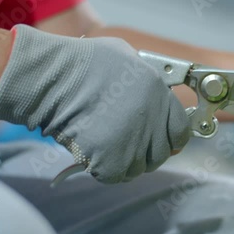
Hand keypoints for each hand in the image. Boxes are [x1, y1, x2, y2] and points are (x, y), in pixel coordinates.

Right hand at [0, 25, 189, 182]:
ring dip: (124, 163)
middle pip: (160, 154)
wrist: (53, 78)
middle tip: (125, 146)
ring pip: (138, 168)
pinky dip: (103, 170)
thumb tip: (153, 95)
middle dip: (146, 154)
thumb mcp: (128, 57)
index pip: (180, 131)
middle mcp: (153, 120)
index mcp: (160, 95)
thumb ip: (146, 81)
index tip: (161, 142)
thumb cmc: (84, 62)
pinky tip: (92, 154)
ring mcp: (134, 142)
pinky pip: (115, 176)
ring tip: (104, 147)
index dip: (171, 139)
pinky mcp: (112, 161)